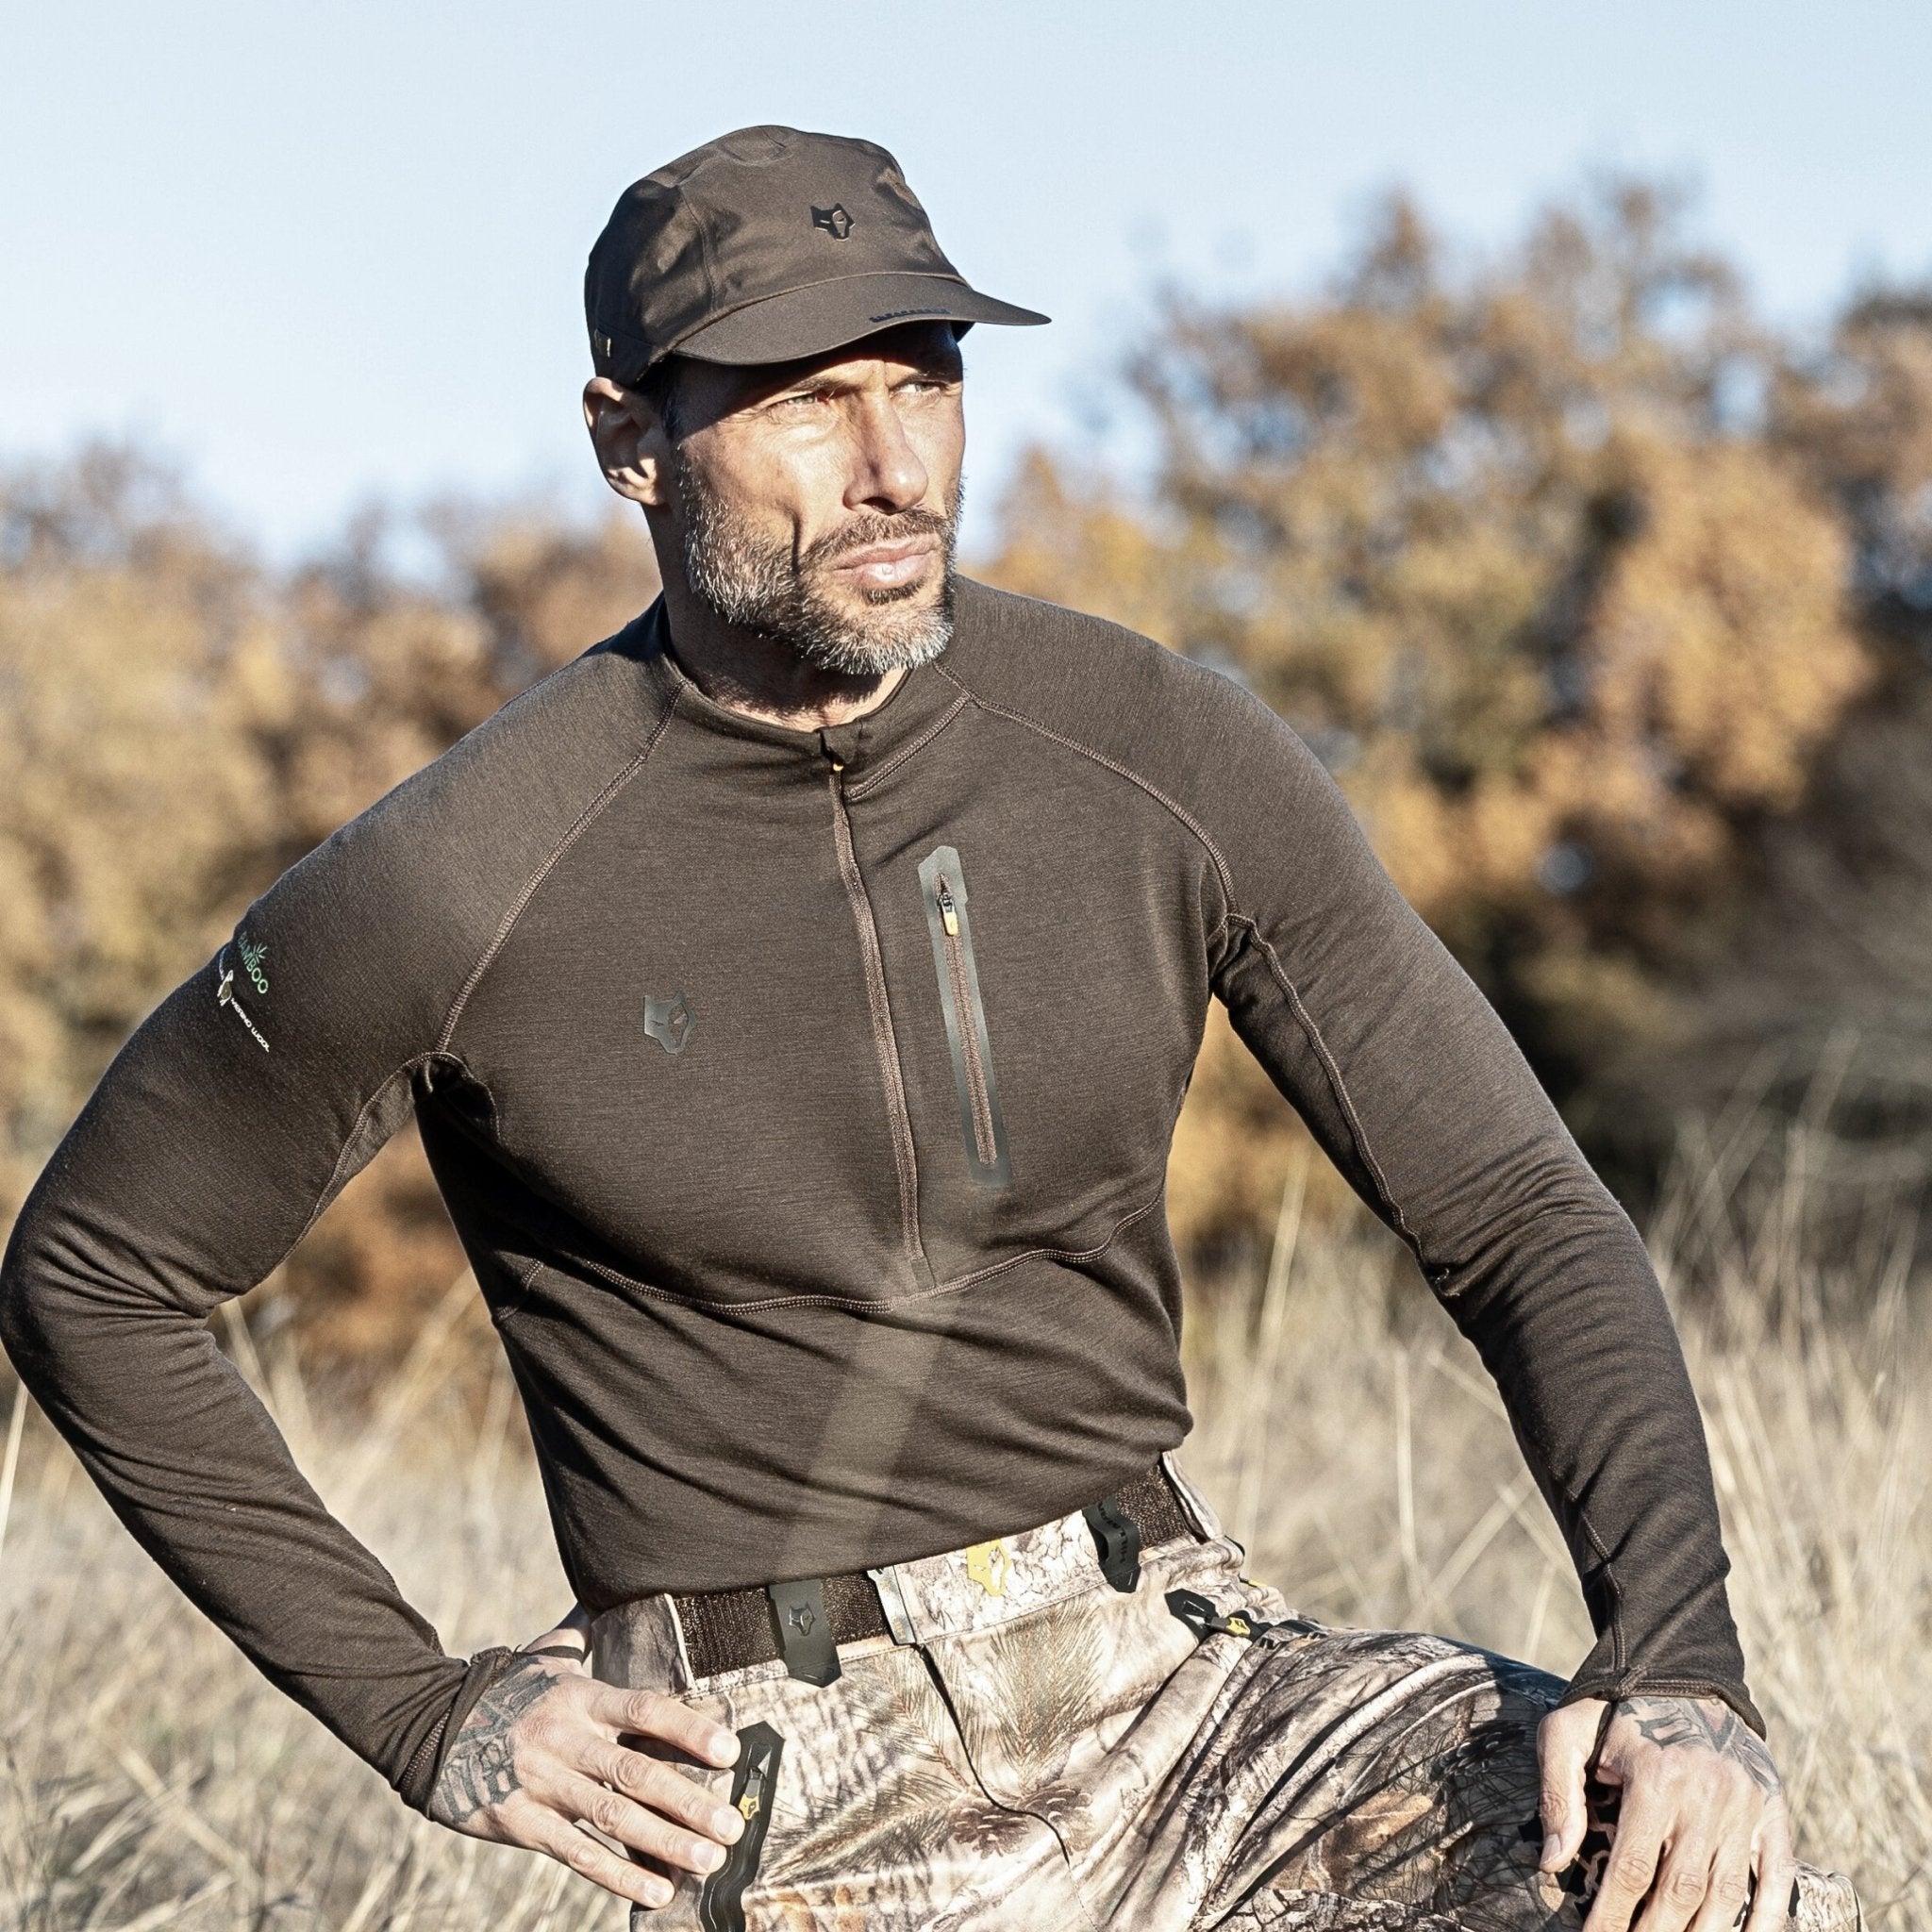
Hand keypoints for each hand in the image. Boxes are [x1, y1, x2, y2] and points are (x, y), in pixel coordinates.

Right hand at [428, 1613, 744, 1911]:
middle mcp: (566, 1739)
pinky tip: (656, 1892)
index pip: (644, 1710)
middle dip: (689, 1803)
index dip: (689, 1730)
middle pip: (635, 1773)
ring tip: (708, 1861)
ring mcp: (543, 1783)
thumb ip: (587, 1633)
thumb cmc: (507, 1690)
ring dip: (664, 1843)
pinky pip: (576, 1853)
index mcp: (580, 1696)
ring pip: (612, 1818)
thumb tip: (616, 1594)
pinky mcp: (521, 1821)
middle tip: (732, 1826)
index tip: (730, 1752)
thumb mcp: (548, 1656)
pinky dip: (617, 1875)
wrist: (432, 1726)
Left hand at [1539, 1695, 1795, 1931]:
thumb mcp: (1567, 1733)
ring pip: (1726, 1896)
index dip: (1611, 1918)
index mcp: (1655, 1777)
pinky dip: (1765, 1922)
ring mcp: (1746, 1808)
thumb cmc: (1614, 1712)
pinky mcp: (1773, 1813)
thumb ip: (1557, 1794)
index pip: (1632, 1870)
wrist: (1682, 1675)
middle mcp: (1707, 1796)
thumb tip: (1551, 1862)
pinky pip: (1777, 1880)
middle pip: (1681, 1893)